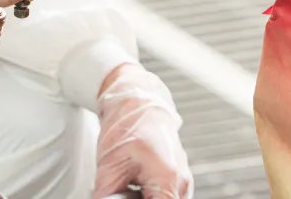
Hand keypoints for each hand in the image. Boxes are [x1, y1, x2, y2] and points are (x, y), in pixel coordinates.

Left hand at [93, 64, 192, 198]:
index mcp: (169, 179)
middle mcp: (182, 182)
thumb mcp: (109, 166)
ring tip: (129, 185)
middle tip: (124, 191)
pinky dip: (152, 195)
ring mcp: (184, 180)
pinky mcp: (179, 178)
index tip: (124, 198)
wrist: (138, 100)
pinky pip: (167, 196)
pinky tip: (137, 186)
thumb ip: (106, 196)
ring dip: (147, 198)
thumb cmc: (127, 125)